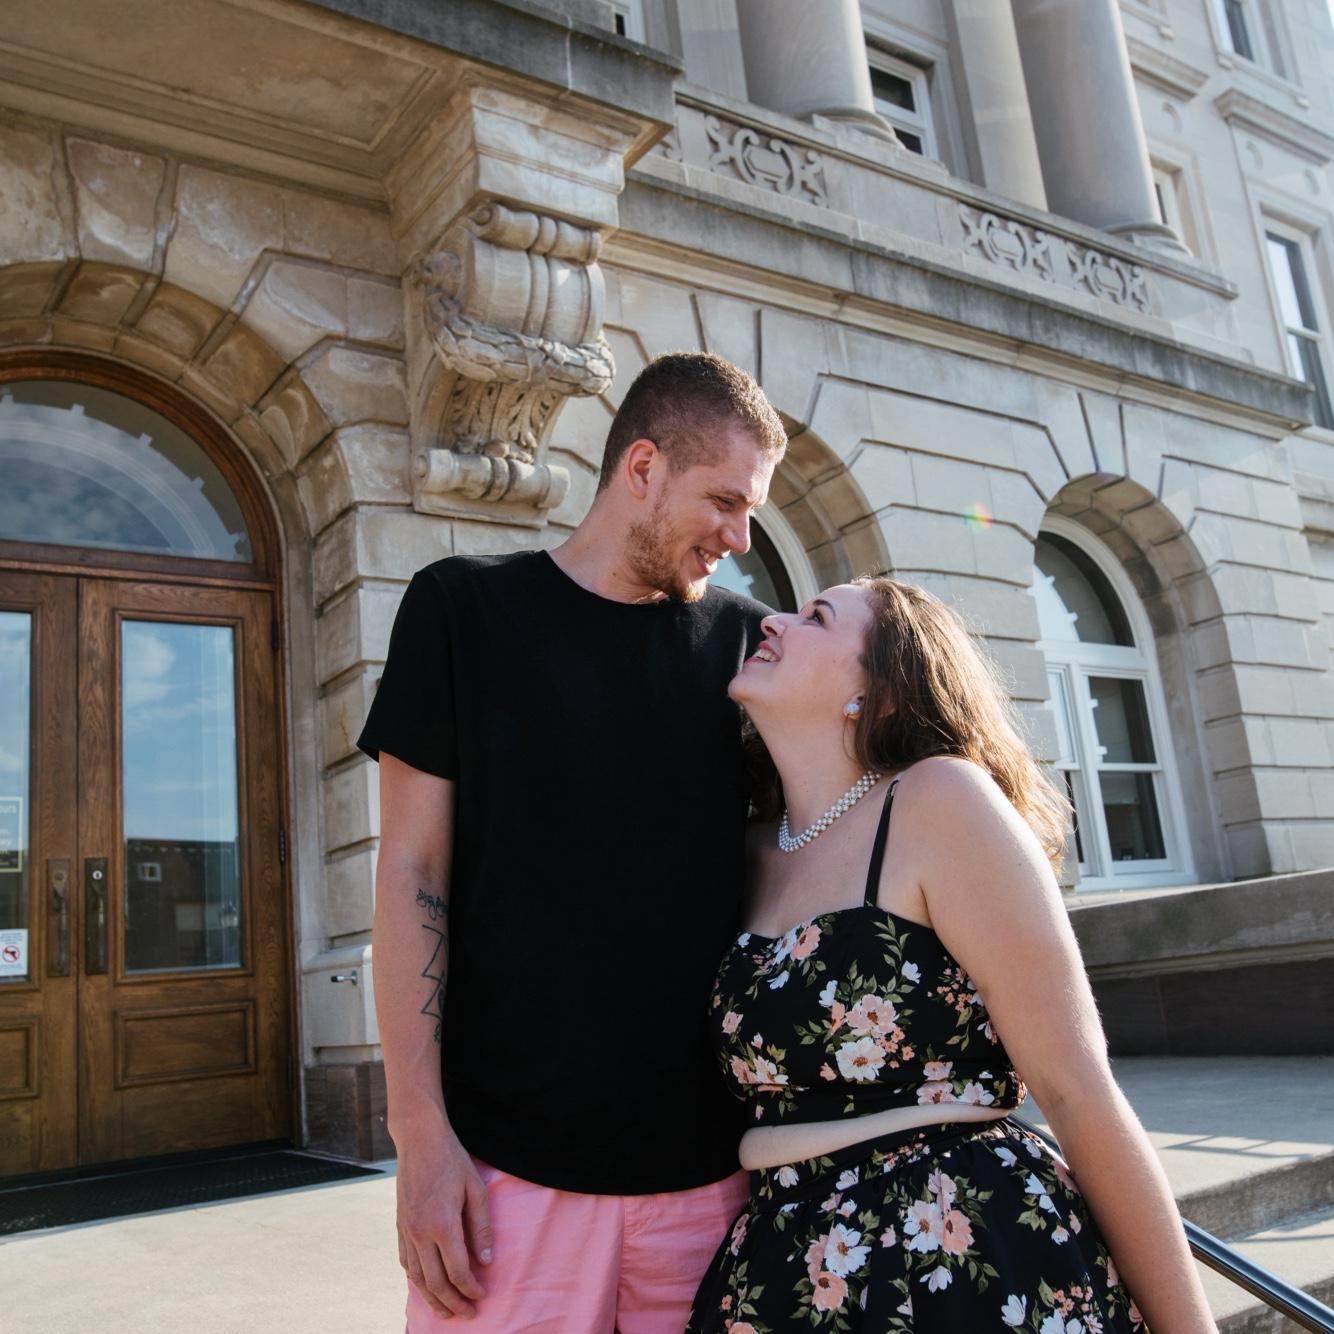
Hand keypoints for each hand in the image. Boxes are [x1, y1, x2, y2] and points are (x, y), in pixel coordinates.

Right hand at [395, 1120, 492, 1319]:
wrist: (419, 1140)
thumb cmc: (452, 1160)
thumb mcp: (475, 1189)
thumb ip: (481, 1226)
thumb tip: (485, 1261)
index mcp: (442, 1225)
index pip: (457, 1271)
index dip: (471, 1288)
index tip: (483, 1295)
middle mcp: (420, 1233)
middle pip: (436, 1283)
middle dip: (453, 1303)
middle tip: (468, 1314)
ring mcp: (406, 1231)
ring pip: (417, 1278)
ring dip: (432, 1299)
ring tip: (447, 1311)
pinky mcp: (399, 1226)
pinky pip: (406, 1262)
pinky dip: (417, 1280)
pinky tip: (427, 1286)